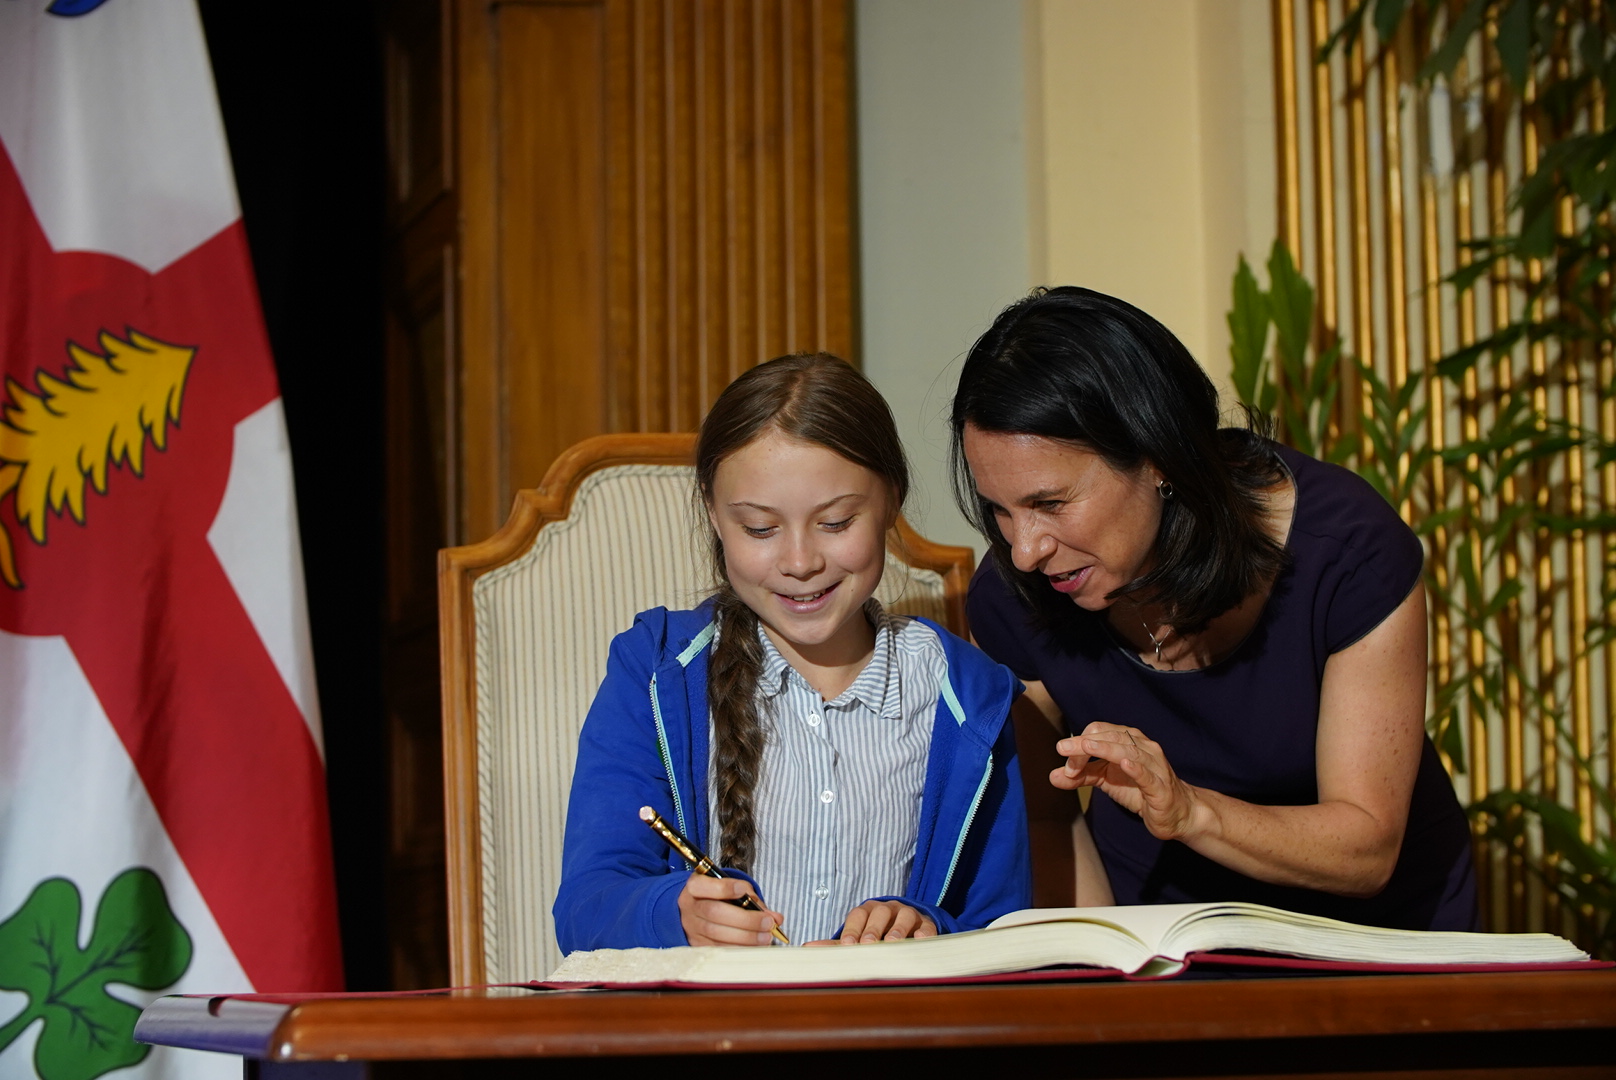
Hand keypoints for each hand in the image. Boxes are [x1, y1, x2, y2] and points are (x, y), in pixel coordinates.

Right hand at [677, 873, 782, 945]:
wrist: (698, 911)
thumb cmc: (719, 897)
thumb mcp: (733, 888)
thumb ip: (752, 899)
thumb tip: (775, 918)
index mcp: (695, 887)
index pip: (704, 886)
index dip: (724, 888)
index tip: (744, 890)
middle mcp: (690, 907)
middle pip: (714, 912)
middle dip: (744, 919)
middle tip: (767, 923)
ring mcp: (692, 928)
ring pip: (716, 934)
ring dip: (745, 937)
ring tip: (765, 937)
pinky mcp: (697, 945)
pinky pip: (718, 949)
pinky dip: (738, 948)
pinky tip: (754, 947)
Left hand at [804, 900, 936, 944]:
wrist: (909, 928)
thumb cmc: (877, 935)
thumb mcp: (857, 939)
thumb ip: (834, 945)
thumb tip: (806, 948)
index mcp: (868, 911)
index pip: (858, 914)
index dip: (853, 928)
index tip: (848, 944)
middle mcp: (888, 909)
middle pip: (880, 913)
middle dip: (873, 928)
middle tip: (868, 944)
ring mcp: (908, 914)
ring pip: (904, 915)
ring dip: (898, 929)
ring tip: (892, 942)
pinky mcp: (926, 923)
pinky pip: (926, 925)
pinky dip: (923, 932)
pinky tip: (918, 941)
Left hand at [1053, 723, 1202, 841]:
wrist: (1176, 812)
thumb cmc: (1139, 790)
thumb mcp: (1106, 780)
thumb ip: (1081, 776)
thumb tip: (1052, 776)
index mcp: (1128, 741)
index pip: (1100, 732)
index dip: (1079, 743)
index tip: (1065, 762)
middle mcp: (1143, 747)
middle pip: (1111, 738)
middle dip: (1085, 744)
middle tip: (1062, 750)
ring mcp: (1154, 766)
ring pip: (1129, 751)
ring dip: (1105, 750)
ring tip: (1086, 747)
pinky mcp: (1161, 787)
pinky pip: (1148, 775)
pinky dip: (1136, 768)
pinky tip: (1124, 763)